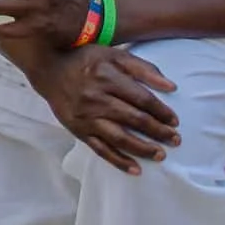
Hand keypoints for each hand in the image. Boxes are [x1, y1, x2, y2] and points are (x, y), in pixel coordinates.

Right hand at [24, 45, 180, 174]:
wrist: (49, 70)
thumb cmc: (85, 61)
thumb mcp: (113, 55)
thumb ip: (143, 68)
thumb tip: (171, 87)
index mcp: (108, 77)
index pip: (142, 99)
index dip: (161, 111)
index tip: (175, 121)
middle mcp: (97, 98)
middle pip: (134, 119)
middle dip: (158, 132)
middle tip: (175, 140)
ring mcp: (87, 117)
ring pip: (120, 138)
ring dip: (143, 149)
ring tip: (160, 155)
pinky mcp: (79, 130)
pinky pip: (101, 149)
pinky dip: (119, 161)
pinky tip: (135, 169)